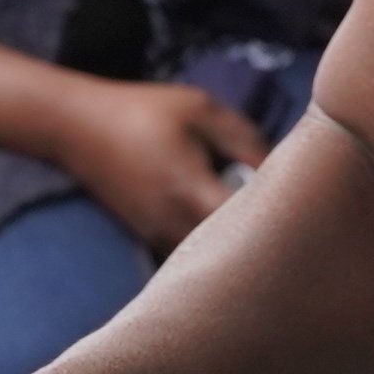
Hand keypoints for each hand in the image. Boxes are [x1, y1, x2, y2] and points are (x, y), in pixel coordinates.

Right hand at [43, 78, 267, 251]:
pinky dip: (214, 248)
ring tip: (251, 218)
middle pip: (238, 256)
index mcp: (191, 192)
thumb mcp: (200, 109)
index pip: (253, 226)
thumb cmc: (142, 112)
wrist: (76, 128)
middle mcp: (176, 228)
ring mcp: (160, 241)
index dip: (282, 219)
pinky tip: (222, 223)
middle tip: (282, 213)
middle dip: (264, 239)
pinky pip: (194, 259)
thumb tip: (281, 171)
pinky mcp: (152, 244)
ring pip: (215, 263)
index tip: (297, 200)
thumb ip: (245, 139)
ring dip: (238, 246)